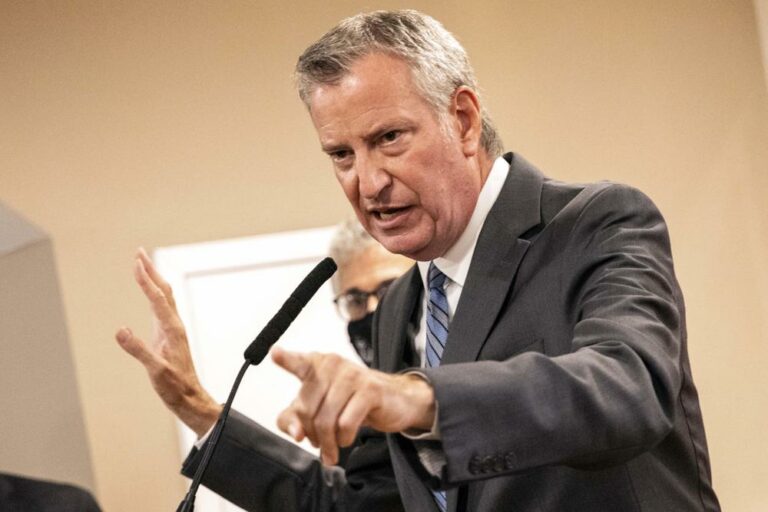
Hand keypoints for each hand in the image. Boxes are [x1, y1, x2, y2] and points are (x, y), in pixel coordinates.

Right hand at [115, 248, 221, 436]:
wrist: (190, 398)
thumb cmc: (175, 387)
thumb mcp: (155, 370)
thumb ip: (138, 350)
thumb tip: (120, 330)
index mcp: (172, 330)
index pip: (157, 298)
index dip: (146, 280)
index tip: (136, 261)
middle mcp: (174, 326)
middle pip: (163, 291)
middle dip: (150, 271)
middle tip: (138, 252)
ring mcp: (172, 330)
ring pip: (164, 298)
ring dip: (153, 281)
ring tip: (143, 267)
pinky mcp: (169, 337)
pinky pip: (161, 309)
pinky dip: (154, 296)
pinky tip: (150, 295)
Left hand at [272, 347, 435, 464]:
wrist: (393, 401)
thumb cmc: (350, 402)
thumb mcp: (317, 409)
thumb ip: (293, 419)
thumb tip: (296, 433)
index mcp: (317, 364)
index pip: (298, 363)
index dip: (286, 359)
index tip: (275, 353)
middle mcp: (333, 365)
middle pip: (307, 410)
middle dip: (311, 434)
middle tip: (318, 445)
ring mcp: (352, 375)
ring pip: (326, 421)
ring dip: (328, 443)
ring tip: (332, 449)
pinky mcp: (370, 390)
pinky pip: (346, 424)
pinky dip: (344, 439)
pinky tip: (347, 439)